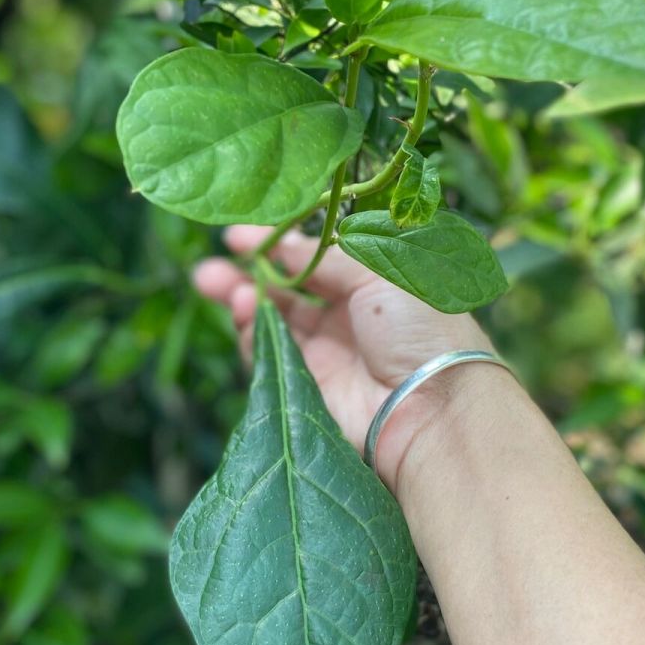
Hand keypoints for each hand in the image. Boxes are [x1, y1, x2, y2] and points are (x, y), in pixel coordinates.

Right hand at [193, 225, 490, 494]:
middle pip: (288, 288)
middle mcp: (350, 317)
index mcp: (377, 284)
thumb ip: (327, 256)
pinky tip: (242, 306)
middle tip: (214, 259)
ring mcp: (328, 353)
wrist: (431, 410)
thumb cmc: (421, 329)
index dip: (280, 244)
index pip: (318, 257)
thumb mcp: (381, 271)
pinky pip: (268, 354)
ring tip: (213, 280)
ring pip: (271, 320)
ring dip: (241, 297)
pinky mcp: (307, 388)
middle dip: (249, 271)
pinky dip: (250, 330)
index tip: (240, 234)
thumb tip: (283, 247)